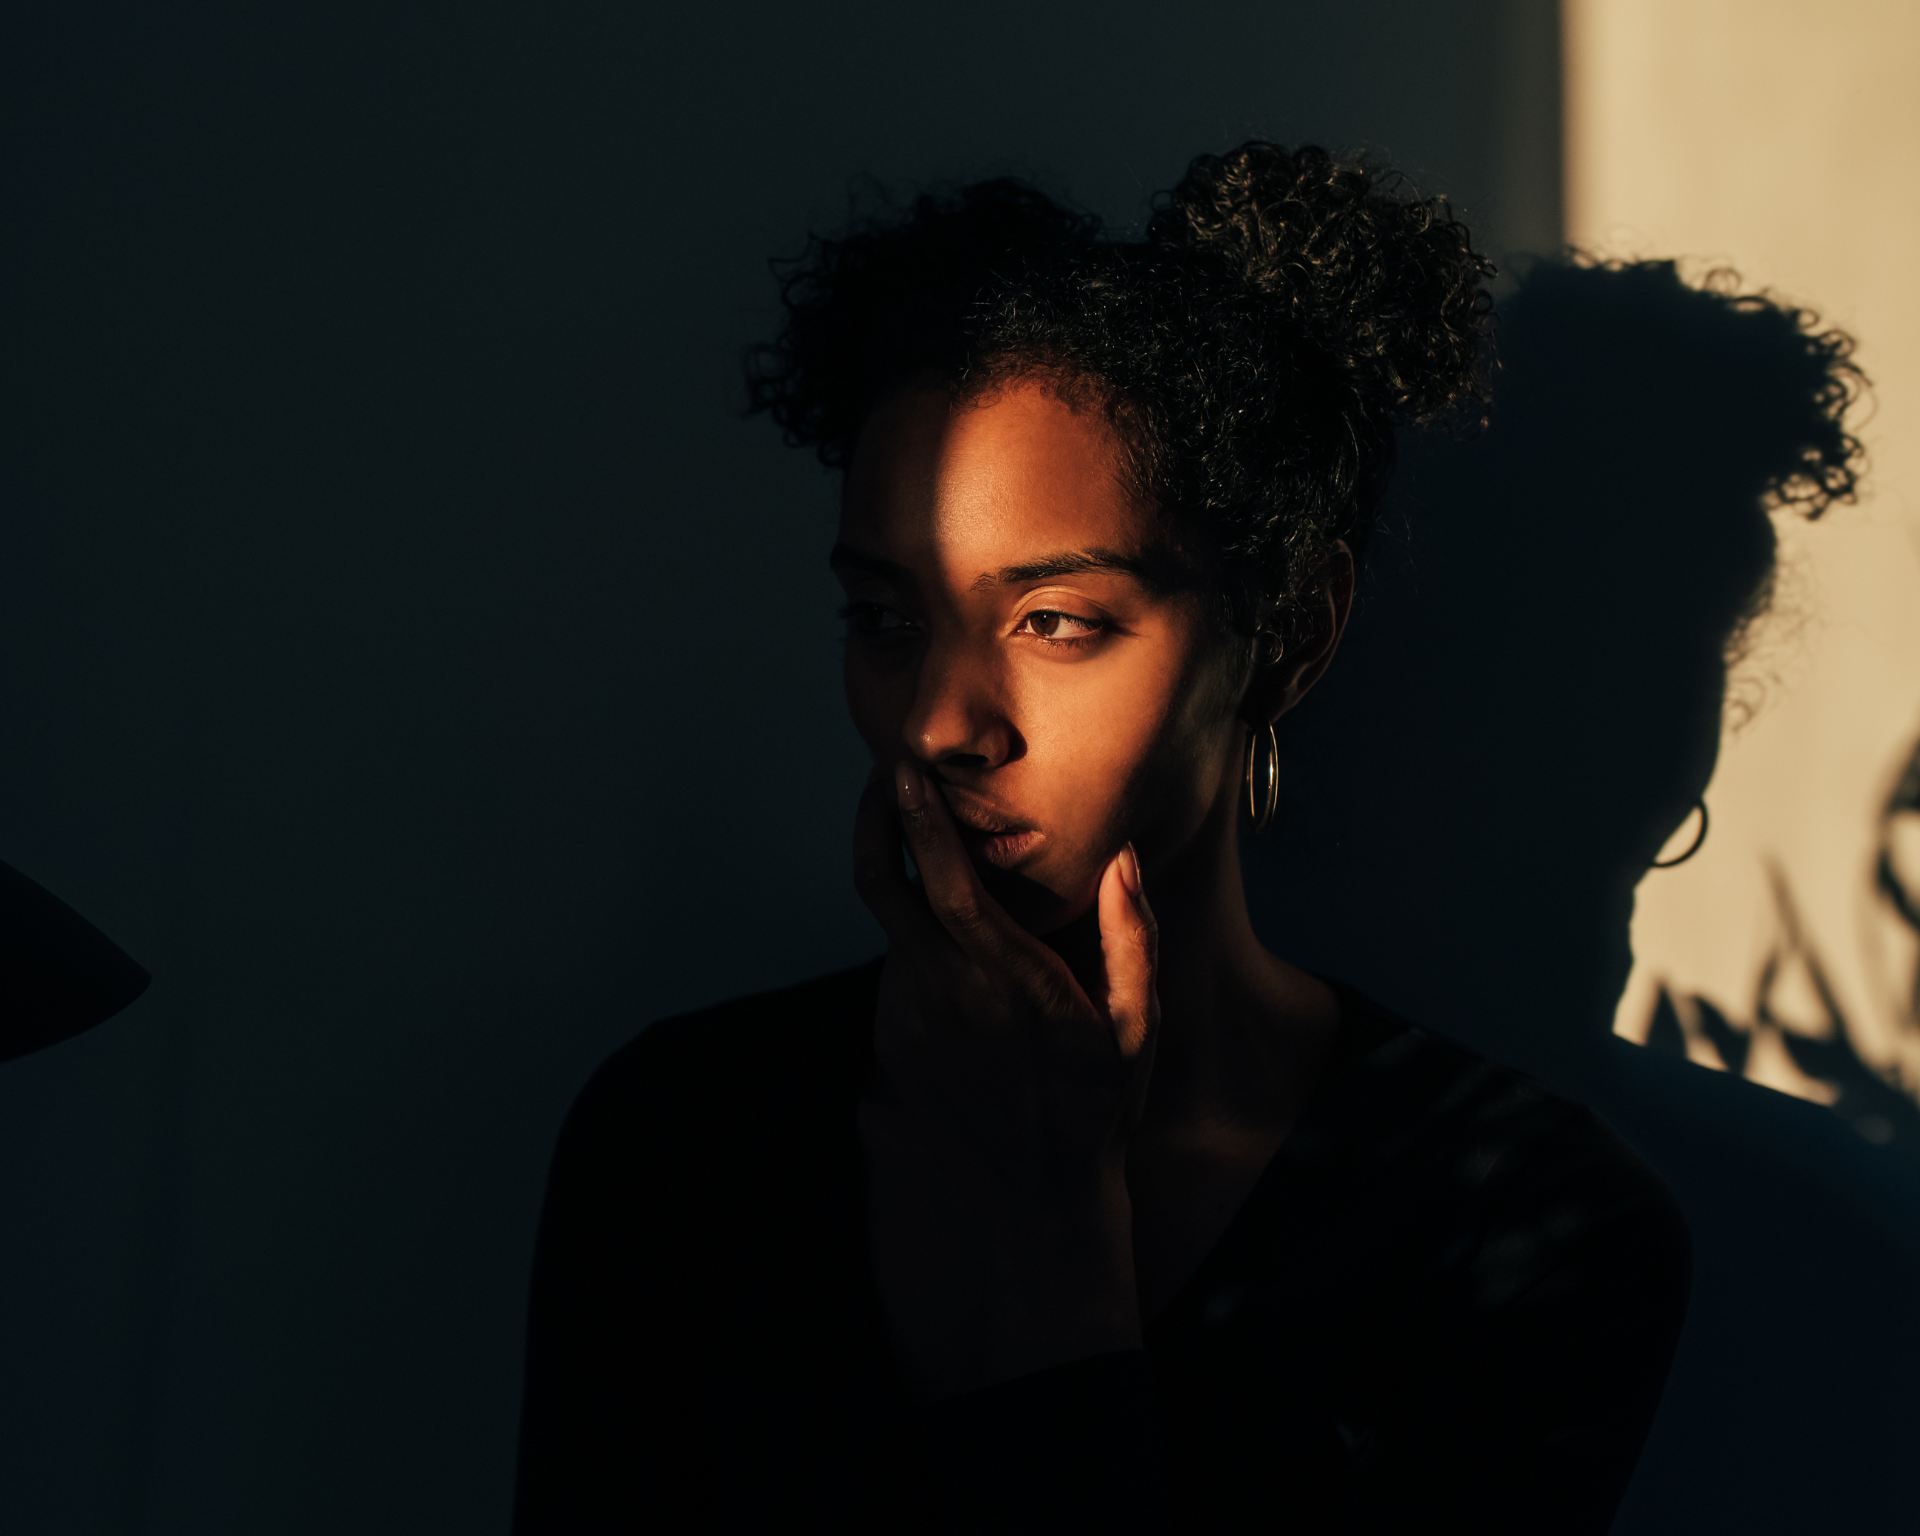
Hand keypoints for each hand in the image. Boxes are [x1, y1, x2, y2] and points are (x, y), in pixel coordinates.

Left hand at [854, 762, 1158, 1399]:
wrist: (1038, 1201)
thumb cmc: (1097, 1107)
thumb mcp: (1136, 1027)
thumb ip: (1132, 937)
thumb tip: (1124, 857)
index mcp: (1002, 976)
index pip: (942, 877)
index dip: (918, 817)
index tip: (902, 769)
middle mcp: (941, 991)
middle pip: (878, 883)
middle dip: (874, 821)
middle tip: (886, 782)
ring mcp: (906, 1019)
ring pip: (890, 928)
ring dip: (905, 890)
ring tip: (941, 871)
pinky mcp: (890, 1042)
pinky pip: (896, 973)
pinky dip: (915, 947)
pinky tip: (955, 960)